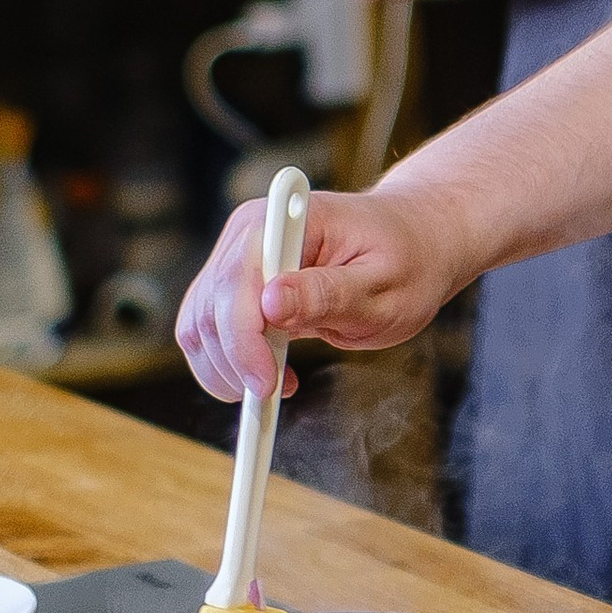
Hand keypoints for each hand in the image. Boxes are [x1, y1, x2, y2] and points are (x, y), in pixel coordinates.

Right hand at [175, 180, 465, 400]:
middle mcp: (251, 231)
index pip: (237, 280)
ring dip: (225, 368)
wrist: (414, 242)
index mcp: (288, 219)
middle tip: (274, 394)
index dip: (242, 339)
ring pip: (198, 322)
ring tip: (274, 386)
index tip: (265, 384)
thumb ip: (328, 293)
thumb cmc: (406, 260)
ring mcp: (239, 256)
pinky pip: (207, 329)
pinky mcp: (237, 283)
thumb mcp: (383, 284)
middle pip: (209, 306)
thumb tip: (270, 303)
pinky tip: (266, 375)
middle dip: (234, 362)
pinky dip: (227, 363)